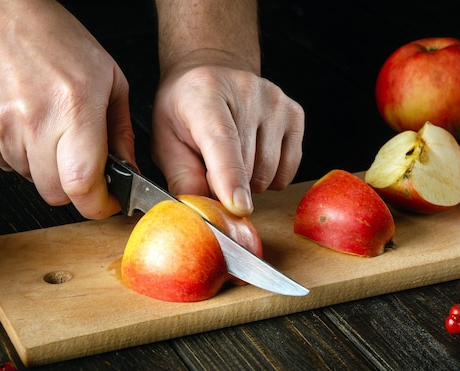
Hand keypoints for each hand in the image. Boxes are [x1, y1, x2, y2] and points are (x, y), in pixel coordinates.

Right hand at [0, 0, 135, 218]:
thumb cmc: (55, 40)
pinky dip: (18, 154)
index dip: (97, 205)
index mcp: (74, 107)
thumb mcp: (110, 78)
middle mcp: (33, 120)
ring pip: (30, 180)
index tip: (106, 203)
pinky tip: (23, 122)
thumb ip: (121, 131)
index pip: (83, 184)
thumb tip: (127, 169)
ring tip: (47, 127)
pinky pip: (4, 164)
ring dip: (44, 166)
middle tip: (78, 162)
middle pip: (55, 193)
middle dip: (73, 188)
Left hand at [152, 63, 303, 216]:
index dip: (230, 177)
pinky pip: (288, 169)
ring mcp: (275, 102)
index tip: (238, 206)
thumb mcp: (166, 140)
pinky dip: (271, 177)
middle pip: (246, 166)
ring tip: (232, 160)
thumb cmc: (185, 109)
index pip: (222, 141)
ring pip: (269, 172)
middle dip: (227, 185)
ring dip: (249, 182)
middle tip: (211, 170)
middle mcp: (246, 92)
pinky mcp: (294, 113)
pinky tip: (254, 159)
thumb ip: (181, 176)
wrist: (210, 73)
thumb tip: (202, 208)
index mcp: (205, 95)